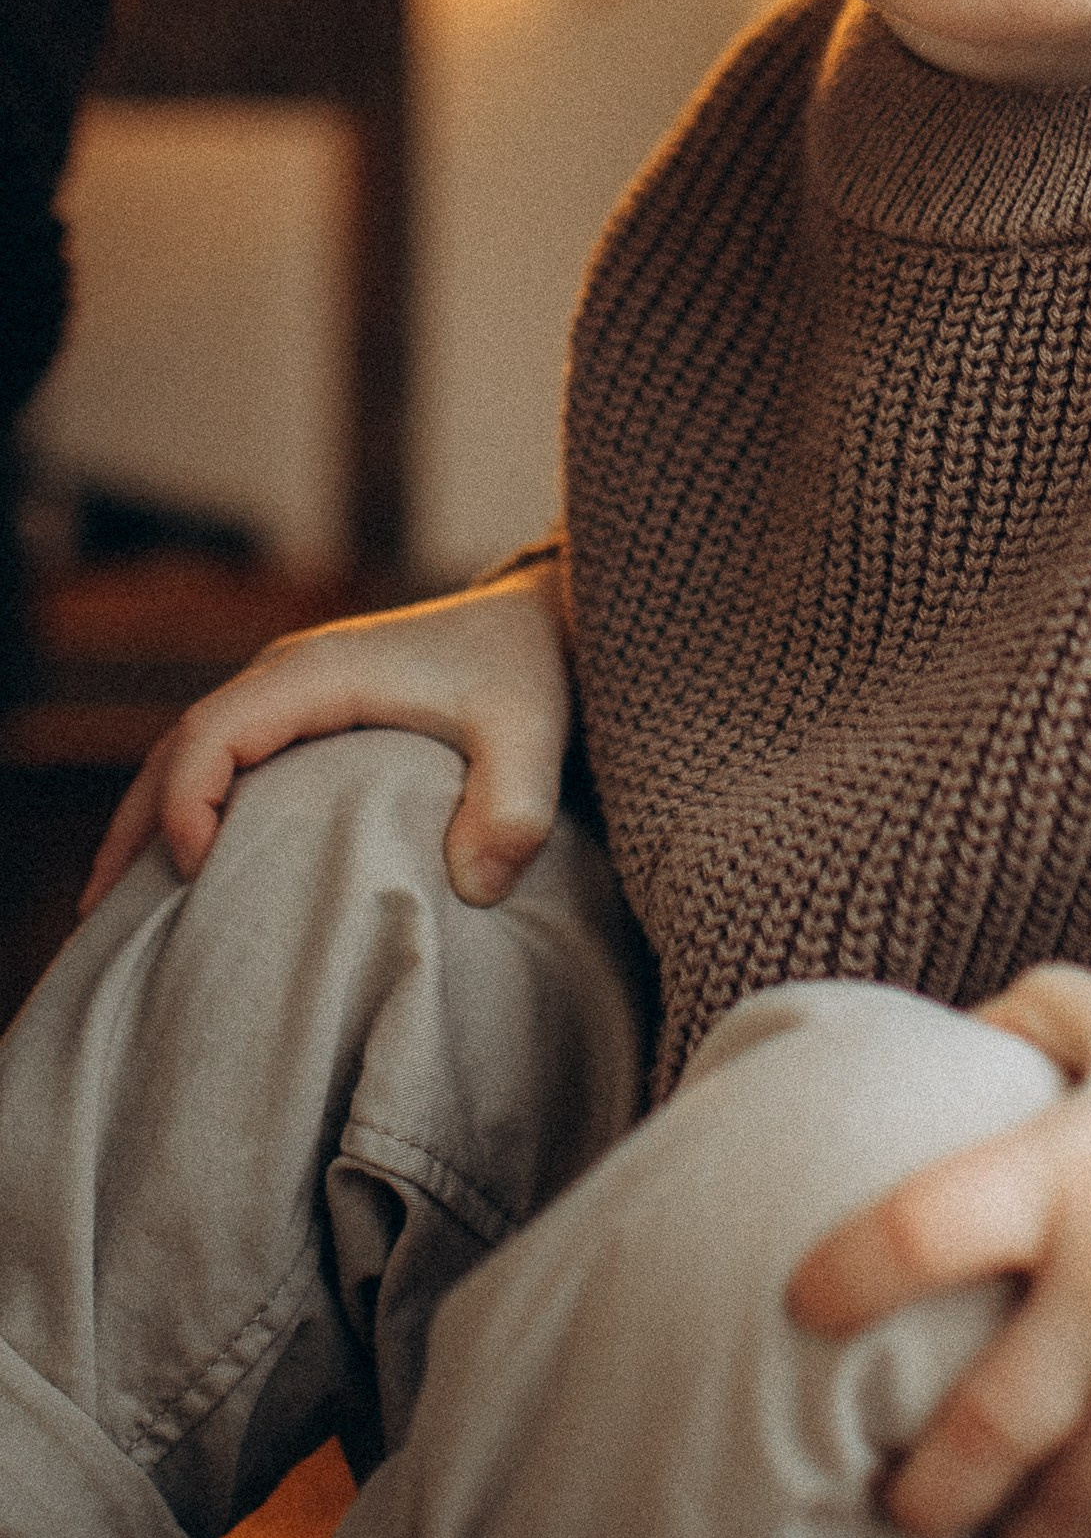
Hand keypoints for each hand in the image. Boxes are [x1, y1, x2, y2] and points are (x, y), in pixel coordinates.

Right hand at [78, 566, 572, 918]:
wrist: (546, 623)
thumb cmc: (531, 675)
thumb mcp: (534, 737)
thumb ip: (515, 810)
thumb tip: (477, 889)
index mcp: (322, 672)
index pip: (218, 733)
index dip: (191, 801)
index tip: (197, 873)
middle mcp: (292, 673)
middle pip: (182, 744)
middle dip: (138, 824)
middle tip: (97, 914)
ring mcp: (294, 689)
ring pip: (193, 748)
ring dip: (151, 816)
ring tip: (111, 908)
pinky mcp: (309, 712)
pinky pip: (227, 755)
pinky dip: (190, 804)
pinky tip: (184, 869)